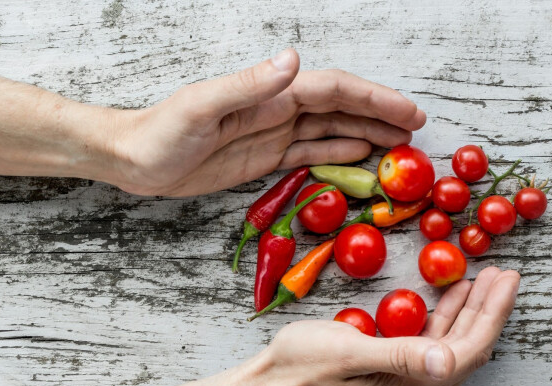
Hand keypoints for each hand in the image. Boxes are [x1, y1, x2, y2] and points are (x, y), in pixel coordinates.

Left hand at [109, 48, 425, 195]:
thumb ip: (247, 85)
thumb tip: (292, 60)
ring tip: (399, 146)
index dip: (372, 99)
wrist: (133, 159)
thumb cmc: (160, 132)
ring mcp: (271, 134)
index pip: (331, 90)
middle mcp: (275, 110)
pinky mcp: (262, 158)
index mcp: (267, 94)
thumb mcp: (200, 107)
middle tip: (417, 132)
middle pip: (340, 108)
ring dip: (366, 135)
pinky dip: (337, 154)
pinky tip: (359, 156)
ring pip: (330, 131)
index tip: (407, 113)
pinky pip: (308, 154)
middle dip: (380, 115)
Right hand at [249, 267, 519, 385]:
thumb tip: (447, 360)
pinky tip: (443, 301)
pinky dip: (440, 322)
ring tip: (480, 281)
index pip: (466, 351)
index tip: (506, 279)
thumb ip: (398, 355)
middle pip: (464, 351)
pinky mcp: (387, 382)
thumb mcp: (346, 352)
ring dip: (465, 315)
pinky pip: (426, 351)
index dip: (490, 313)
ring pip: (448, 350)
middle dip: (485, 311)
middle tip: (502, 274)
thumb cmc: (297, 368)